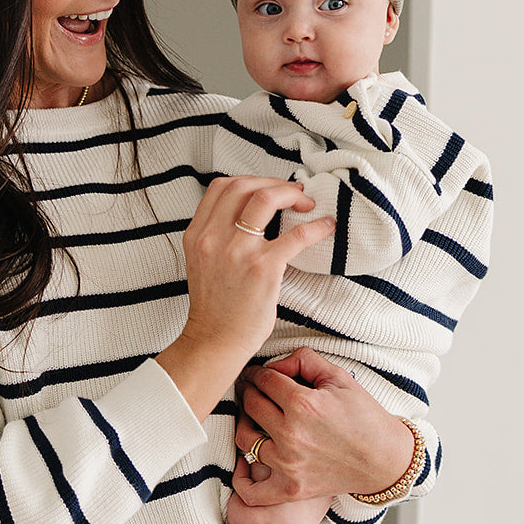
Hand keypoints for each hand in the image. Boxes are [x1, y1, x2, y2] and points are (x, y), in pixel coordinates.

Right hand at [156, 178, 335, 419]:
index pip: (221, 187)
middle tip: (293, 193)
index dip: (250, 181)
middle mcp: (213, 237)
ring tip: (307, 203)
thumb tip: (247, 217)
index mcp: (197, 234)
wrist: (214, 342)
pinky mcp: (263, 267)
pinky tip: (326, 227)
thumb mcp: (202, 262)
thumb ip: (216, 237)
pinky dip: (316, 227)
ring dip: (292, 194)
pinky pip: (296, 235)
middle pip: (244, 185)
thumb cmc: (215, 307)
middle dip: (274, 183)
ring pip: (266, 198)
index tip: (268, 188)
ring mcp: (238, 251)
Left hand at [233, 346, 415, 505]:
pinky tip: (246, 463)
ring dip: (245, 424)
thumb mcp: (339, 377)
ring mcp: (288, 465)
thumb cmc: (364, 416)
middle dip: (249, 392)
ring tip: (252, 419)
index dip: (257, 372)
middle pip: (251, 404)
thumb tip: (273, 365)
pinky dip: (242, 478)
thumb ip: (303, 360)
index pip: (264, 380)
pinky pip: (251, 490)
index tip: (256, 374)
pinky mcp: (290, 489)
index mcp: (303, 404)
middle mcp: (291, 434)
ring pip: (244, 438)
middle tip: (251, 390)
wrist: (386, 459)